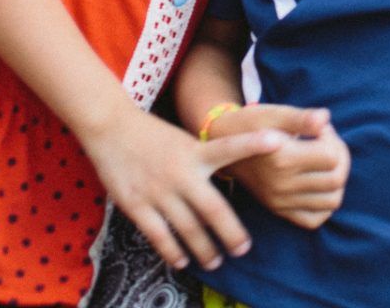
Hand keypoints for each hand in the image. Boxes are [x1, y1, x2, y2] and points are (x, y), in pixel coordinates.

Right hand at [79, 105, 282, 272]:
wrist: (111, 128)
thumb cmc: (154, 136)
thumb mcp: (185, 141)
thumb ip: (207, 158)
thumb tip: (234, 175)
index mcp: (196, 152)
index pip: (230, 147)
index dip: (253, 144)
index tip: (278, 141)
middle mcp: (181, 172)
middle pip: (213, 209)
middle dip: (231, 233)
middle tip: (243, 249)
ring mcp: (158, 190)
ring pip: (188, 229)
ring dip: (204, 249)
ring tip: (215, 262)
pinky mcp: (137, 204)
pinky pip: (159, 236)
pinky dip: (173, 252)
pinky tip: (183, 261)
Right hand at [209, 104, 350, 228]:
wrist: (222, 145)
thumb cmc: (252, 124)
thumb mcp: (274, 113)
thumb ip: (301, 118)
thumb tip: (325, 118)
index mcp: (282, 159)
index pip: (332, 157)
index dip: (333, 139)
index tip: (320, 130)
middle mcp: (282, 185)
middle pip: (336, 180)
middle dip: (340, 158)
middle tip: (326, 144)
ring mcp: (280, 202)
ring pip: (331, 201)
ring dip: (336, 181)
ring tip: (324, 163)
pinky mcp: (278, 210)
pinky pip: (314, 220)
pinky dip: (324, 204)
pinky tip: (317, 184)